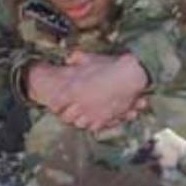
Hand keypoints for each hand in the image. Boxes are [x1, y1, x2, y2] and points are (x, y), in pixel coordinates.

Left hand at [26, 51, 148, 130]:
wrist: (130, 76)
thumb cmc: (110, 66)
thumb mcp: (91, 58)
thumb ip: (76, 58)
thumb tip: (68, 59)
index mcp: (74, 90)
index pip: (56, 103)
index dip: (56, 104)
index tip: (58, 103)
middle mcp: (81, 104)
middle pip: (66, 117)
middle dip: (66, 114)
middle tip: (69, 110)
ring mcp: (93, 113)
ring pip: (79, 123)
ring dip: (79, 120)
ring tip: (82, 115)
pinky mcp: (105, 118)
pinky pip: (94, 127)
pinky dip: (93, 124)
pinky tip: (94, 118)